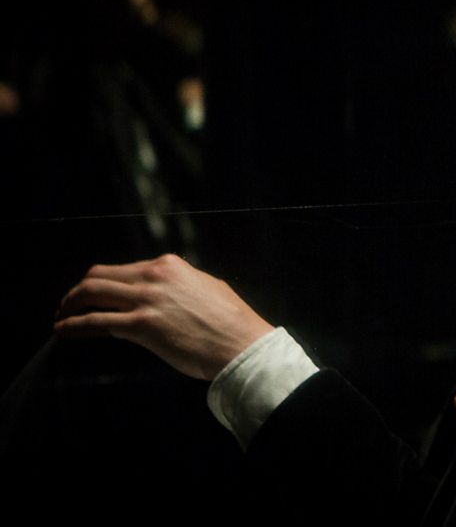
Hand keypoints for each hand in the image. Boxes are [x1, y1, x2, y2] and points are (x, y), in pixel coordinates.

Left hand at [55, 254, 272, 380]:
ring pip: (91, 292)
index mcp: (169, 265)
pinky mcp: (140, 326)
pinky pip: (95, 321)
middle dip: (79, 289)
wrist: (241, 344)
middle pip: (99, 275)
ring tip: (61, 316)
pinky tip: (63, 330)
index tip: (99, 296)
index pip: (124, 268)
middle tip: (70, 303)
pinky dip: (73, 325)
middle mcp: (154, 276)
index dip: (106, 283)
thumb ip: (181, 284)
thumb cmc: (230, 322)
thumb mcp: (207, 288)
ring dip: (69, 304)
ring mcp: (146, 300)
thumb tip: (167, 292)